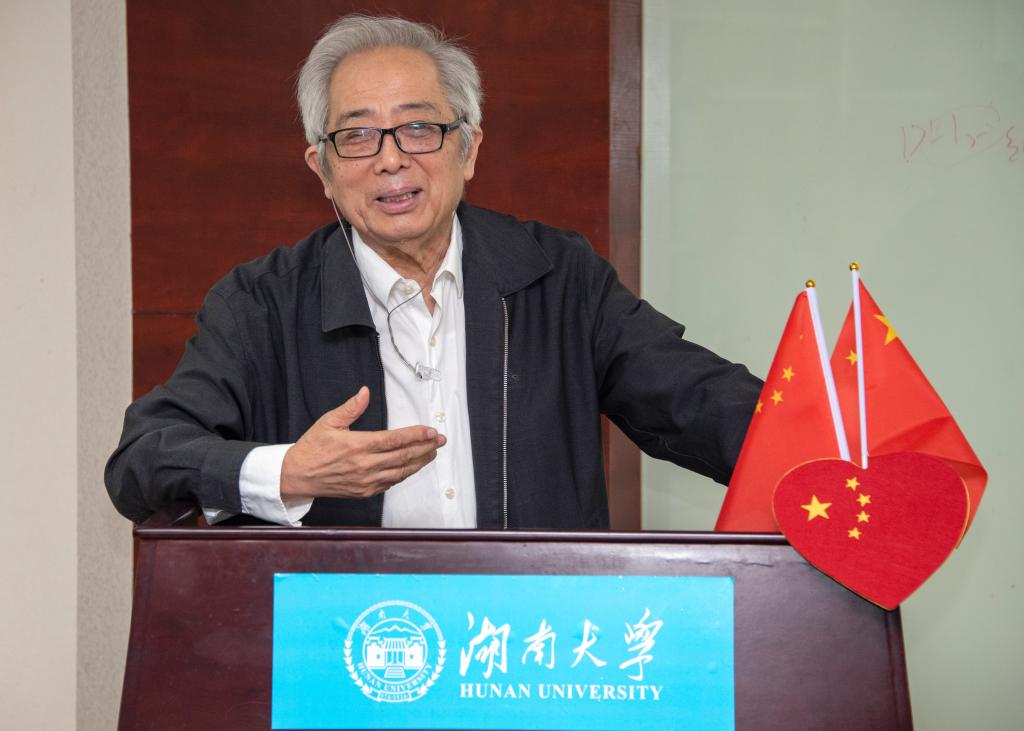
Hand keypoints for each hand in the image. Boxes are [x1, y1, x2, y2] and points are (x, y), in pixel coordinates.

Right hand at [280, 386, 444, 499]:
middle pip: (403, 457)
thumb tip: (365, 392)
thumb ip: (351, 407)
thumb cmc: (312, 448)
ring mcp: (366, 481)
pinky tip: (411, 466)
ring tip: (432, 452)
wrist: (298, 476)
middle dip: (425, 448)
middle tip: (439, 440)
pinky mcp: (364, 492)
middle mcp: (364, 466)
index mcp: (357, 446)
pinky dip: (404, 474)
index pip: (394, 440)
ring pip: (401, 472)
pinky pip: (390, 483)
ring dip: (419, 462)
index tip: (431, 431)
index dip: (416, 435)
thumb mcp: (329, 422)